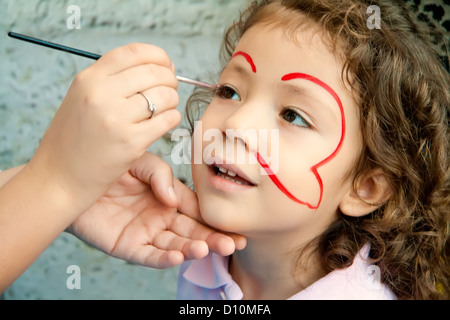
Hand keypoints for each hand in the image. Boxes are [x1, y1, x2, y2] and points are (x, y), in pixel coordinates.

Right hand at [27, 43, 180, 209]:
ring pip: (165, 96)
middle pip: (154, 73)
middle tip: (170, 91)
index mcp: (88, 79)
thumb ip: (112, 81)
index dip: (158, 56)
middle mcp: (101, 94)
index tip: (166, 66)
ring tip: (165, 109)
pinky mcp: (131, 142)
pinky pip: (168, 119)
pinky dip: (172, 119)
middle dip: (170, 80)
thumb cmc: (74, 139)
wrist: (59, 178)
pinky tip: (163, 124)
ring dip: (172, 101)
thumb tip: (157, 67)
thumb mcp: (81, 98)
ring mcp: (116, 118)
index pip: (134, 52)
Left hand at [67, 153, 245, 267]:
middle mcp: (161, 217)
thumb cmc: (108, 167)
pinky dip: (165, 258)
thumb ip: (160, 175)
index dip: (215, 219)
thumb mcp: (140, 162)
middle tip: (232, 243)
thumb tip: (173, 200)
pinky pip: (149, 256)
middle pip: (192, 231)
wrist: (72, 179)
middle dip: (213, 238)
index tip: (235, 227)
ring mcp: (146, 233)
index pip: (197, 210)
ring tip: (207, 248)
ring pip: (175, 246)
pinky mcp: (128, 246)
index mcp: (167, 197)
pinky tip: (179, 257)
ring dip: (192, 249)